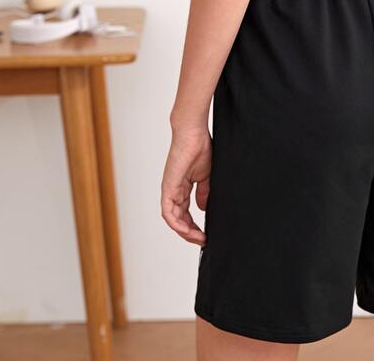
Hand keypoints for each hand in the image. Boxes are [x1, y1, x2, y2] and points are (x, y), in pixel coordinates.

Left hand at [161, 127, 211, 245]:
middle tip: (203, 240)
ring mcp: (170, 189)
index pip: (185, 213)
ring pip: (172, 218)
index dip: (194, 226)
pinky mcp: (168, 187)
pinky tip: (187, 230)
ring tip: (198, 238)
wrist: (194, 134)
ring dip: (184, 231)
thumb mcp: (205, 176)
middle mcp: (173, 190)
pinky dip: (176, 223)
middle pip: (178, 219)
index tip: (205, 234)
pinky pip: (168, 211)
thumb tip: (203, 209)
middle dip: (190, 232)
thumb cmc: (200, 148)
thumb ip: (203, 193)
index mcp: (182, 187)